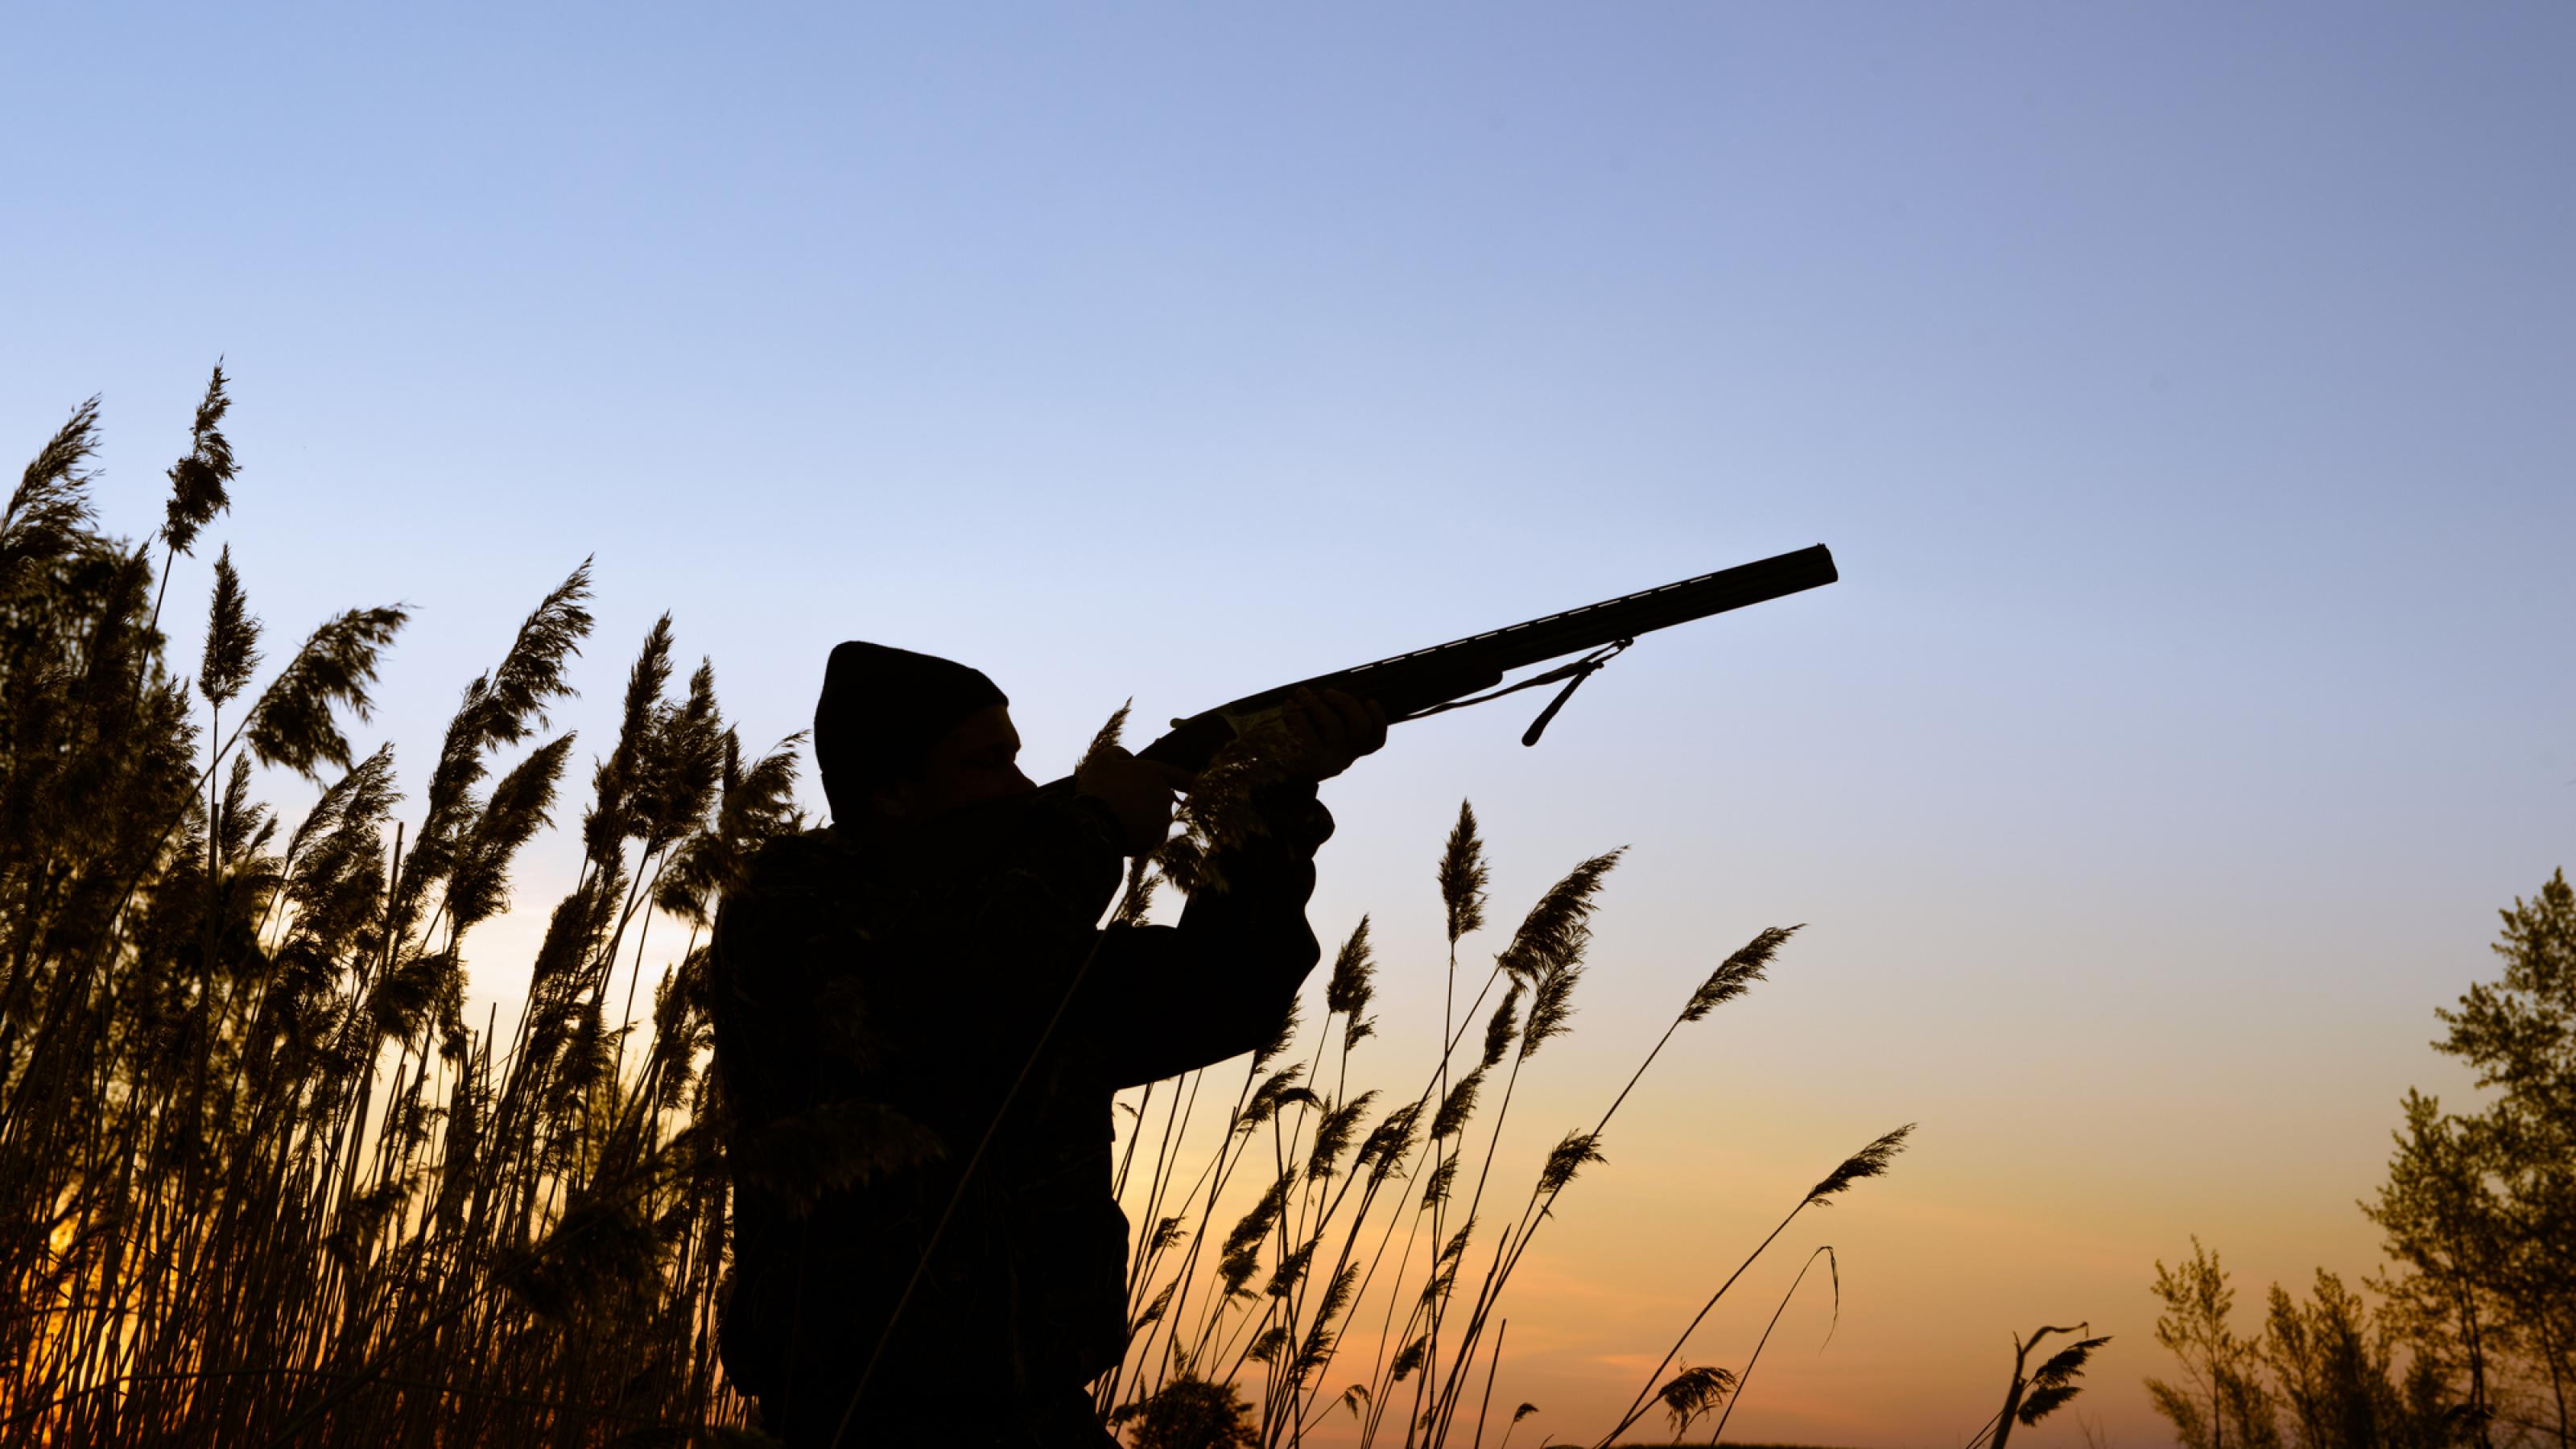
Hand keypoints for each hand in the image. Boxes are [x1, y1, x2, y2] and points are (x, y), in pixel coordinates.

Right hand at [1075, 746, 1195, 855]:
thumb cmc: (1098, 788)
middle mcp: (1166, 797)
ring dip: (1141, 819)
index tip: (1205, 784)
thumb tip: (1128, 758)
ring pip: (1155, 819)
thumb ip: (1119, 753)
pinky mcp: (1156, 840)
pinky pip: (1150, 836)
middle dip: (1145, 801)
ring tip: (1116, 819)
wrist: (1092, 825)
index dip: (1194, 781)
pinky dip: (1140, 835)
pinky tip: (1122, 832)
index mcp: (1157, 774)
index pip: (1184, 777)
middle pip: (1160, 800)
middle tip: (1119, 803)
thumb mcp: (1104, 760)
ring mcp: (1163, 820)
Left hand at [1277, 687, 1387, 782]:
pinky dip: (1296, 714)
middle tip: (1327, 692)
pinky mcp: (1308, 761)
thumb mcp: (1319, 735)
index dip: (1378, 719)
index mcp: (1352, 751)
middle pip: (1360, 726)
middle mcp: (1345, 758)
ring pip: (1334, 725)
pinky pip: (1307, 731)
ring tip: (1301, 693)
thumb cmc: (1298, 746)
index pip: (1376, 740)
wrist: (1273, 778)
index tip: (1369, 700)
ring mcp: (1329, 762)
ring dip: (1316, 703)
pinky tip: (1288, 705)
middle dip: (1345, 702)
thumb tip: (1326, 692)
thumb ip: (1330, 718)